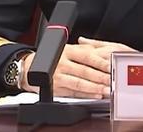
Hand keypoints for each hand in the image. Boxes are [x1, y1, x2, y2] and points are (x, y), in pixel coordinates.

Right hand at [19, 38, 133, 98]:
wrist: (29, 67)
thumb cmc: (52, 57)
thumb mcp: (67, 47)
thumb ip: (85, 49)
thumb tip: (103, 51)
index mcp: (68, 50)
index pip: (87, 56)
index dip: (100, 61)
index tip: (112, 66)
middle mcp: (62, 63)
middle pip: (84, 71)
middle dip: (100, 77)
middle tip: (113, 80)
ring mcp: (58, 76)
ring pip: (78, 83)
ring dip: (94, 88)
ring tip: (106, 90)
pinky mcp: (55, 88)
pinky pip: (73, 92)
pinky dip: (85, 95)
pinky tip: (95, 95)